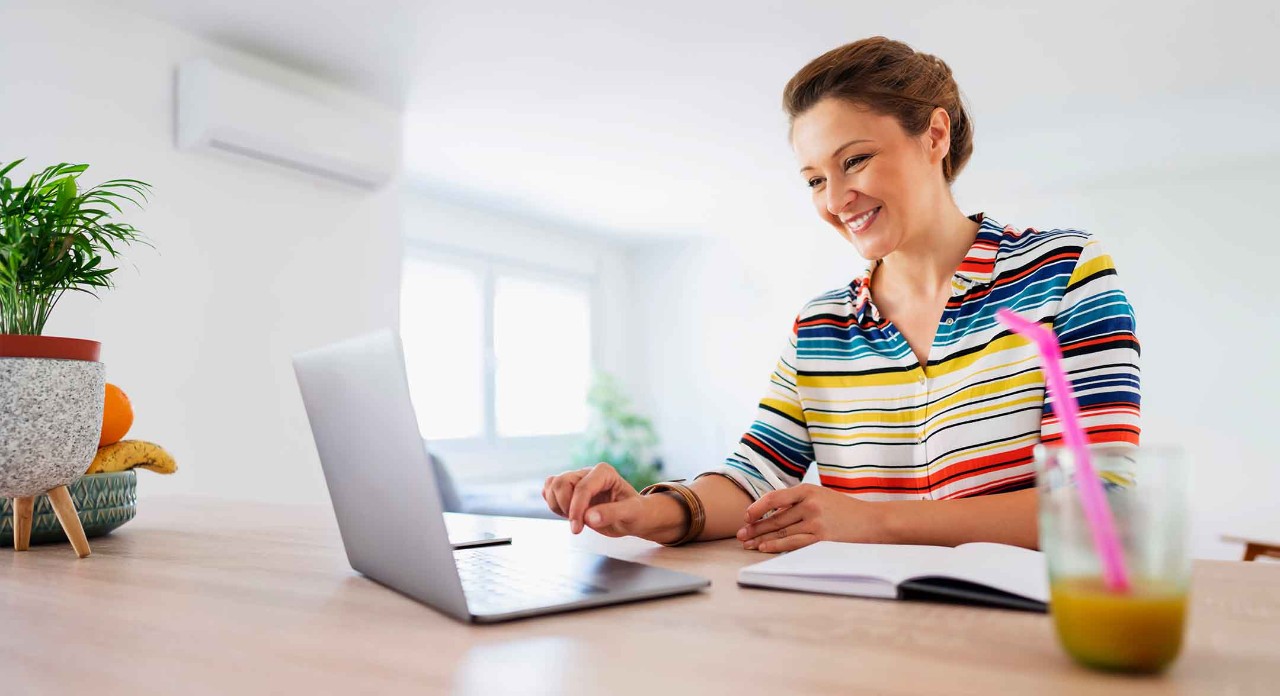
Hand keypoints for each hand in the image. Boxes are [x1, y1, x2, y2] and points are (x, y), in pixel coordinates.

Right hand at [542, 462, 674, 539]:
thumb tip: (589, 518)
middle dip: (565, 507)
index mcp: (604, 472)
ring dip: (558, 505)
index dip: (576, 508)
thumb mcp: (631, 514)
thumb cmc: (636, 513)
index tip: (577, 528)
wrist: (633, 517)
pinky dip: (553, 504)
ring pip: (552, 485)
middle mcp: (588, 473)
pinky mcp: (570, 490)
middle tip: (578, 525)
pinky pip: (550, 491)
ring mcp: (577, 480)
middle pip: (560, 483)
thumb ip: (611, 513)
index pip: (582, 487)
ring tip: (576, 520)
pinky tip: (569, 515)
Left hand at [736, 483, 889, 552]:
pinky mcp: (821, 539)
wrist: (874, 522)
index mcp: (808, 490)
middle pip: (775, 517)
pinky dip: (776, 546)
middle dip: (755, 527)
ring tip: (748, 544)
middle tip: (741, 534)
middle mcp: (810, 504)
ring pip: (781, 531)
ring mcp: (815, 522)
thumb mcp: (822, 497)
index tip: (746, 516)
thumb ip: (799, 502)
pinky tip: (764, 548)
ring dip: (762, 539)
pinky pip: (792, 543)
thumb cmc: (846, 511)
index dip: (757, 507)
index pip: (775, 497)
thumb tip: (771, 514)